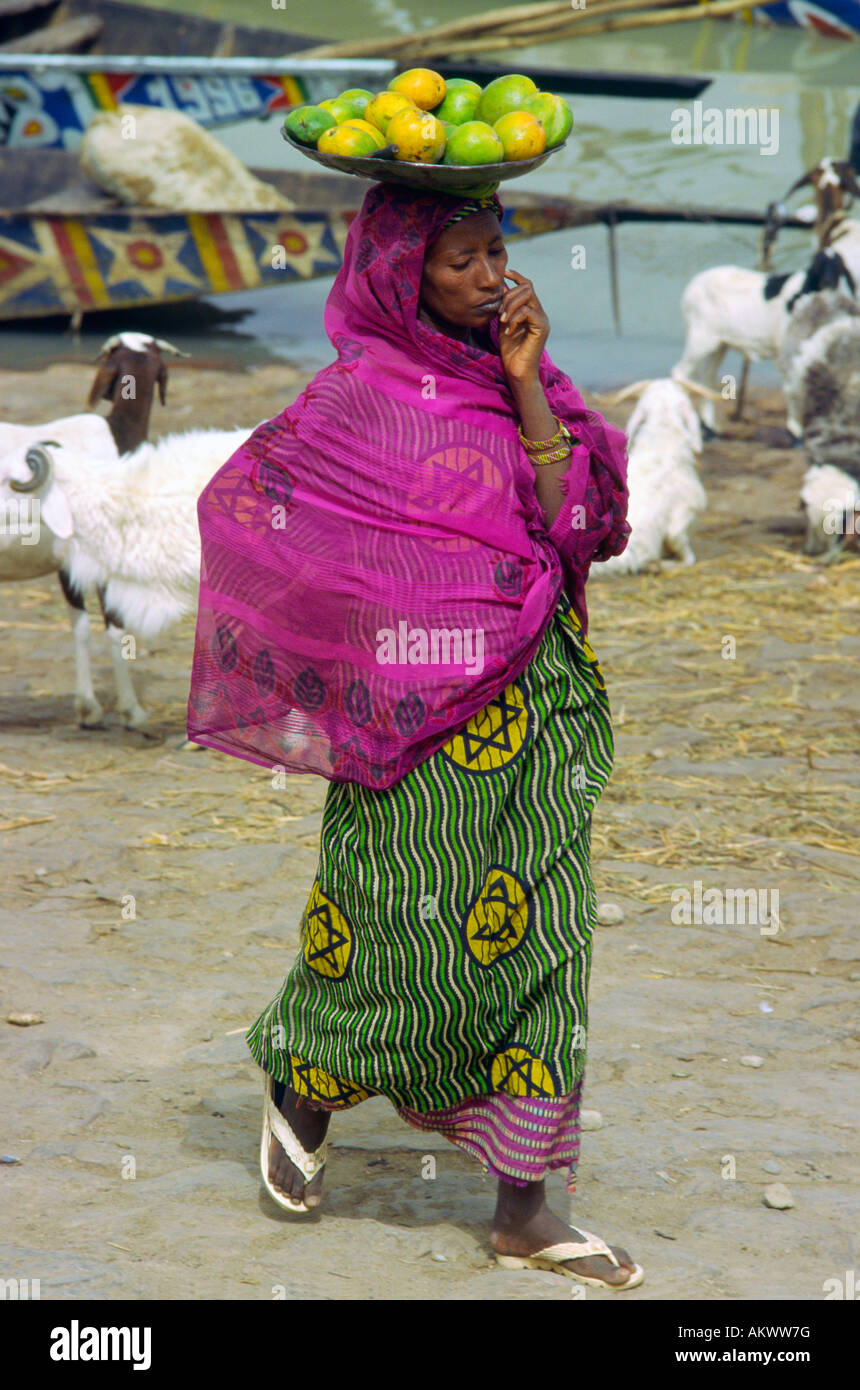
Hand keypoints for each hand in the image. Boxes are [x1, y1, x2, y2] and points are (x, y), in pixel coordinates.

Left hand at [498, 269, 549, 385]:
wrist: (517, 372)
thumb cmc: (511, 351)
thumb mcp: (504, 325)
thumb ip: (505, 309)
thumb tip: (502, 289)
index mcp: (532, 311)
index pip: (528, 286)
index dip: (517, 276)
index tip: (505, 273)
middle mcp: (540, 313)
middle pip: (527, 287)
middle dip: (509, 296)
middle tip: (499, 313)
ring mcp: (542, 320)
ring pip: (527, 297)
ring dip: (510, 306)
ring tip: (502, 321)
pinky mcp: (541, 328)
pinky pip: (527, 312)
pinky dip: (514, 319)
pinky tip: (508, 331)